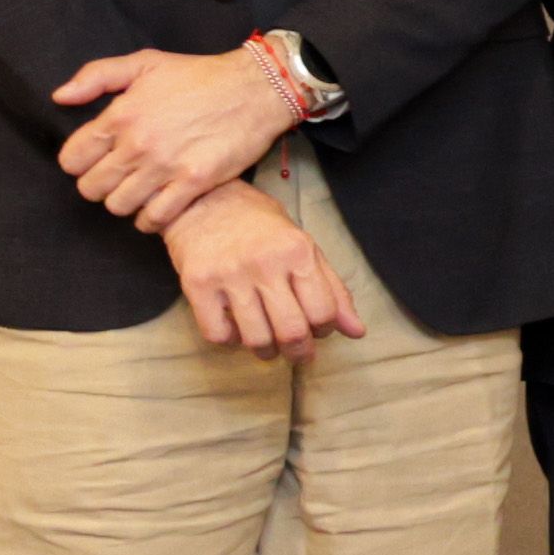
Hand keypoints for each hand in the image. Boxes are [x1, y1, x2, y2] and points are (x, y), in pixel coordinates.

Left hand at [50, 44, 298, 232]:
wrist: (258, 87)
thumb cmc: (202, 75)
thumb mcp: (145, 62)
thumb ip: (96, 76)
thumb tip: (61, 97)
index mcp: (121, 115)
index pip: (72, 159)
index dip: (80, 163)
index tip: (96, 160)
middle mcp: (138, 143)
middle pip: (92, 188)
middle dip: (100, 185)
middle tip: (119, 177)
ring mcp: (166, 166)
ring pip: (119, 206)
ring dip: (126, 202)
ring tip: (140, 191)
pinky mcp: (194, 182)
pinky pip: (155, 217)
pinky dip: (151, 218)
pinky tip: (159, 206)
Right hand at [164, 182, 363, 356]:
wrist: (204, 201)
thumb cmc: (261, 227)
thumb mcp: (304, 247)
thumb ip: (332, 289)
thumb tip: (357, 332)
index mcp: (297, 251)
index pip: (323, 312)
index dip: (325, 330)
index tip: (318, 330)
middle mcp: (264, 263)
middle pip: (291, 330)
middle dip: (299, 352)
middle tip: (297, 353)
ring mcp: (228, 274)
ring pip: (255, 339)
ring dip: (266, 352)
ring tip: (268, 345)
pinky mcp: (196, 284)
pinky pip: (218, 334)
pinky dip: (230, 341)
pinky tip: (236, 329)